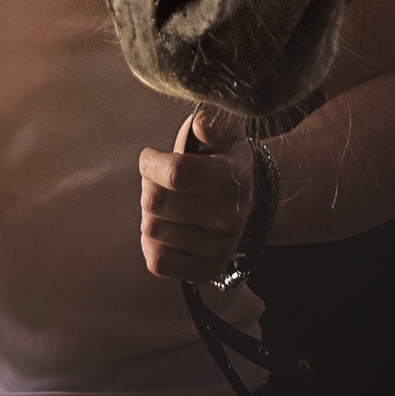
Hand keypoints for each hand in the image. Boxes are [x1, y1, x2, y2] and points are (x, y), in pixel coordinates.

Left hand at [139, 109, 256, 281]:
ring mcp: (218, 249)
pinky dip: (153, 244)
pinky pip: (157, 261)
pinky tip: (168, 228)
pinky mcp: (204, 272)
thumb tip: (201, 124)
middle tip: (159, 181)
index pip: (175, 173)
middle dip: (148, 186)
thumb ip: (212, 123)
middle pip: (155, 202)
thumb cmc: (223, 160)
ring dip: (151, 215)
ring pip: (152, 231)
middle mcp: (228, 220)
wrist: (246, 200)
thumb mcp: (224, 134)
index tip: (150, 157)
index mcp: (230, 181)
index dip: (151, 162)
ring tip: (168, 205)